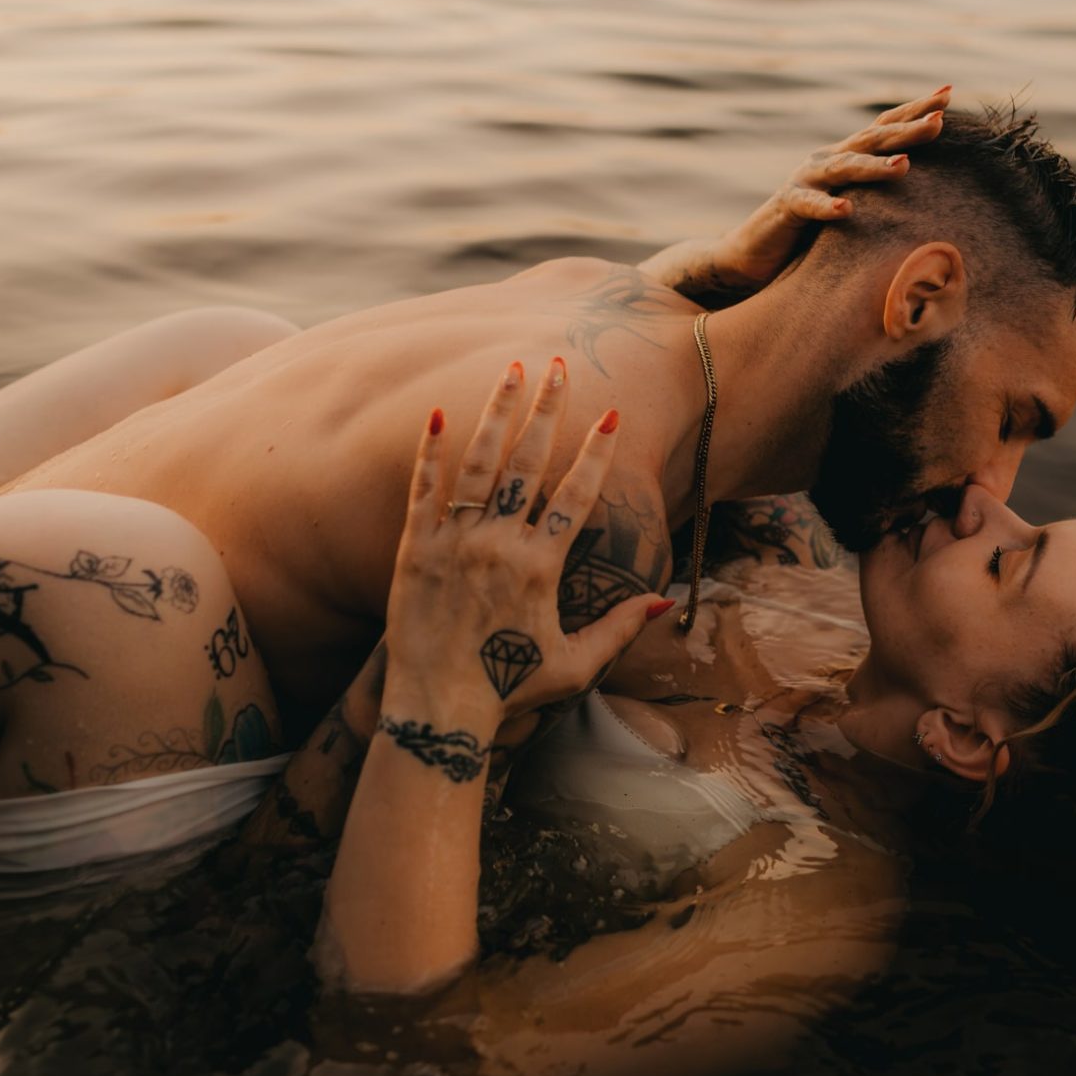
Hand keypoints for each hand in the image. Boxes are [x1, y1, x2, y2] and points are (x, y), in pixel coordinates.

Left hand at [382, 358, 668, 733]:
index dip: (594, 453)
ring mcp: (452, 543)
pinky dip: (430, 451)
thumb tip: (663, 600)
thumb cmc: (509, 691)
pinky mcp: (412, 550)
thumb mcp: (575, 666)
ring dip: (496, 413)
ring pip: (478, 464)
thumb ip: (619, 628)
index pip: (574, 495)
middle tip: (558, 365)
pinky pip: (423, 490)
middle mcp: (497, 545)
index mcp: (539, 567)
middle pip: (526, 463)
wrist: (436, 709)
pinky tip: (438, 413)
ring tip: (509, 371)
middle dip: (546, 409)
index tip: (609, 415)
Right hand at [706, 85, 953, 293]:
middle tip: (940, 122)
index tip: (948, 96)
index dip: (914, 111)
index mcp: (845, 158)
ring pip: (844, 168)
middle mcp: (827, 161)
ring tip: (905, 166)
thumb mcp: (853, 209)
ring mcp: (805, 181)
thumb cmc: (812, 236)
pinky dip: (827, 207)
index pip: (884, 128)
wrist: (756, 256)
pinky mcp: (786, 209)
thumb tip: (935, 197)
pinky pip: (808, 206)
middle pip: (872, 139)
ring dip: (875, 167)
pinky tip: (847, 210)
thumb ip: (882, 197)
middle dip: (907, 129)